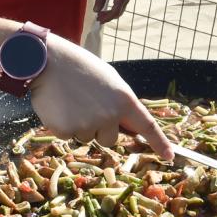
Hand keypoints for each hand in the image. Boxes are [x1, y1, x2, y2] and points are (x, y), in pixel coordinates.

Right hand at [28, 35, 170, 154]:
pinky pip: (68, 136)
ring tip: (70, 101)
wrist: (48, 60)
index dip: (159, 142)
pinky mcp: (66, 130)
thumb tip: (128, 127)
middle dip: (99, 128)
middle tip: (85, 105)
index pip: (146, 125)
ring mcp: (87, 124)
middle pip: (110, 139)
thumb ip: (120, 103)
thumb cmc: (79, 67)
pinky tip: (58, 106)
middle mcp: (109, 115)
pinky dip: (62, 125)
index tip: (169, 156)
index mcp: (124, 100)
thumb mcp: (109, 80)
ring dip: (80, 125)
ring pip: (87, 138)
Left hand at [93, 0, 129, 22]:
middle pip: (118, 13)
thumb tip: (95, 11)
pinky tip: (106, 9)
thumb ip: (100, 0)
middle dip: (108, 17)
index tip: (99, 20)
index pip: (114, 12)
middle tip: (98, 18)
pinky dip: (113, 10)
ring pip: (120, 11)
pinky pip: (120, 7)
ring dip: (111, 14)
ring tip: (100, 14)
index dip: (107, 18)